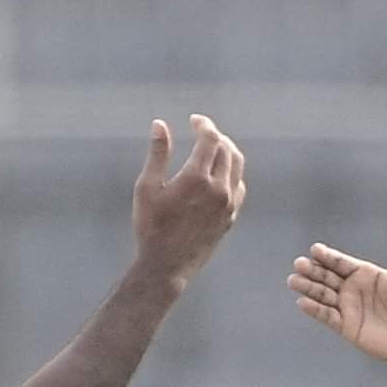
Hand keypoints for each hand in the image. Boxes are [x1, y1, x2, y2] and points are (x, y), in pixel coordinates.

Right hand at [132, 115, 244, 289]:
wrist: (167, 265)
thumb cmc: (151, 226)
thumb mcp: (147, 187)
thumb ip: (157, 153)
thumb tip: (159, 124)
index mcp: (197, 178)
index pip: (210, 138)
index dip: (204, 124)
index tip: (194, 120)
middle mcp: (218, 189)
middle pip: (226, 149)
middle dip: (214, 135)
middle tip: (201, 131)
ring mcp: (228, 204)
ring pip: (237, 166)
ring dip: (227, 151)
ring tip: (212, 147)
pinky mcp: (231, 217)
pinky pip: (239, 186)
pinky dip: (232, 172)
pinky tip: (219, 173)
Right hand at [289, 220, 386, 376]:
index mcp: (365, 274)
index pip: (341, 262)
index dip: (328, 256)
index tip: (315, 249)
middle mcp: (353, 289)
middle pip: (326, 277)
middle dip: (312, 270)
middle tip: (299, 264)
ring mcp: (348, 308)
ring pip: (322, 295)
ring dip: (308, 288)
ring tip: (293, 281)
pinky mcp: (347, 327)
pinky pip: (327, 317)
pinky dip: (315, 310)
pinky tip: (303, 302)